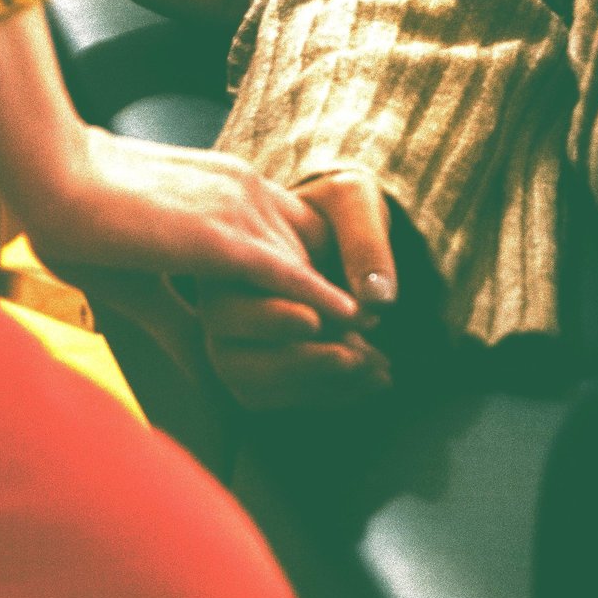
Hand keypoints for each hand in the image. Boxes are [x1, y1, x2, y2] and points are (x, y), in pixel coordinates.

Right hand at [0, 6, 352, 317]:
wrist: (49, 171)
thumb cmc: (80, 219)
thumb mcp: (145, 275)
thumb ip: (182, 319)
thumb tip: (202, 366)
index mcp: (229, 188)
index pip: (297, 230)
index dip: (317, 273)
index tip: (336, 318)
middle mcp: (245, 190)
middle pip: (316, 247)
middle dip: (337, 295)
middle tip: (364, 344)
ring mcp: (237, 207)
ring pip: (308, 265)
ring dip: (334, 308)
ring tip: (364, 351)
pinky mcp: (221, 234)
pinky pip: (287, 273)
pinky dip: (318, 300)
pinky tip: (345, 324)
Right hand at [193, 169, 400, 409]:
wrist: (341, 236)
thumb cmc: (339, 210)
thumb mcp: (353, 199)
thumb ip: (363, 239)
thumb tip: (376, 297)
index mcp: (229, 255)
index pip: (241, 296)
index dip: (288, 313)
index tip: (352, 317)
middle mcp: (218, 302)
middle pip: (227, 351)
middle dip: (297, 359)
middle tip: (358, 354)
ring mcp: (230, 340)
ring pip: (248, 382)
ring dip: (316, 384)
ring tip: (378, 368)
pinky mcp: (252, 369)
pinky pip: (273, 398)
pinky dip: (326, 395)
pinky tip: (374, 381)